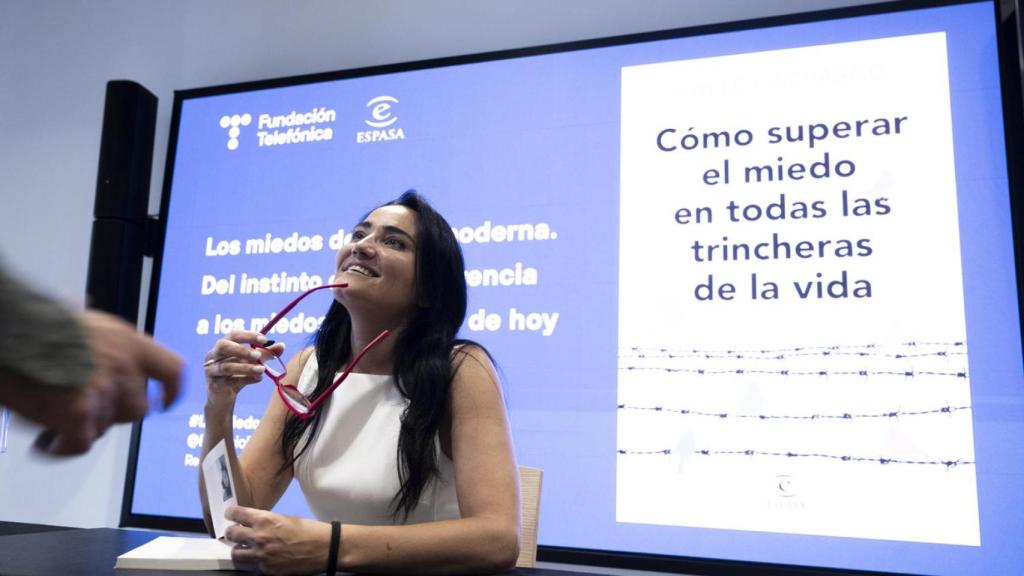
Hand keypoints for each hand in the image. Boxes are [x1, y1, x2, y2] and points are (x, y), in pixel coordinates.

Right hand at [29, 309, 182, 454]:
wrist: (8, 331)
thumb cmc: (40, 326)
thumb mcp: (92, 324)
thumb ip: (116, 347)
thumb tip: (122, 358)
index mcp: (129, 343)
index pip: (171, 371)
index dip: (171, 391)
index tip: (165, 401)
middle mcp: (123, 366)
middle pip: (137, 409)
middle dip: (113, 413)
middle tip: (85, 406)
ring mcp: (102, 390)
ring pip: (106, 427)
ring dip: (84, 425)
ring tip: (56, 410)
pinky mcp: (78, 412)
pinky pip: (81, 442)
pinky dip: (64, 446)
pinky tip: (50, 439)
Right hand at [203, 331, 284, 404]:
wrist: (224, 397)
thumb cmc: (238, 374)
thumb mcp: (253, 362)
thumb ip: (266, 354)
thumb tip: (282, 345)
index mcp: (223, 345)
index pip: (233, 335)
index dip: (249, 335)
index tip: (265, 340)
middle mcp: (213, 355)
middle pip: (223, 346)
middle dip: (242, 350)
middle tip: (258, 355)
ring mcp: (211, 370)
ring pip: (226, 366)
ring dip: (247, 367)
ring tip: (262, 369)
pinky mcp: (214, 385)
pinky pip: (230, 381)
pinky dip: (246, 379)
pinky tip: (257, 379)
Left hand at [225, 506, 330, 575]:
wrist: (325, 549)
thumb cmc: (309, 531)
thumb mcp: (285, 519)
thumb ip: (266, 521)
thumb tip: (253, 524)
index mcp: (265, 520)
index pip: (236, 514)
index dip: (231, 513)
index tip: (230, 514)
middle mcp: (259, 537)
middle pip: (231, 534)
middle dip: (232, 532)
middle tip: (234, 533)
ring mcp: (261, 557)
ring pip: (235, 554)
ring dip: (239, 550)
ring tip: (245, 549)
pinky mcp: (266, 571)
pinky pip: (251, 568)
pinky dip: (253, 564)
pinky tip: (260, 560)